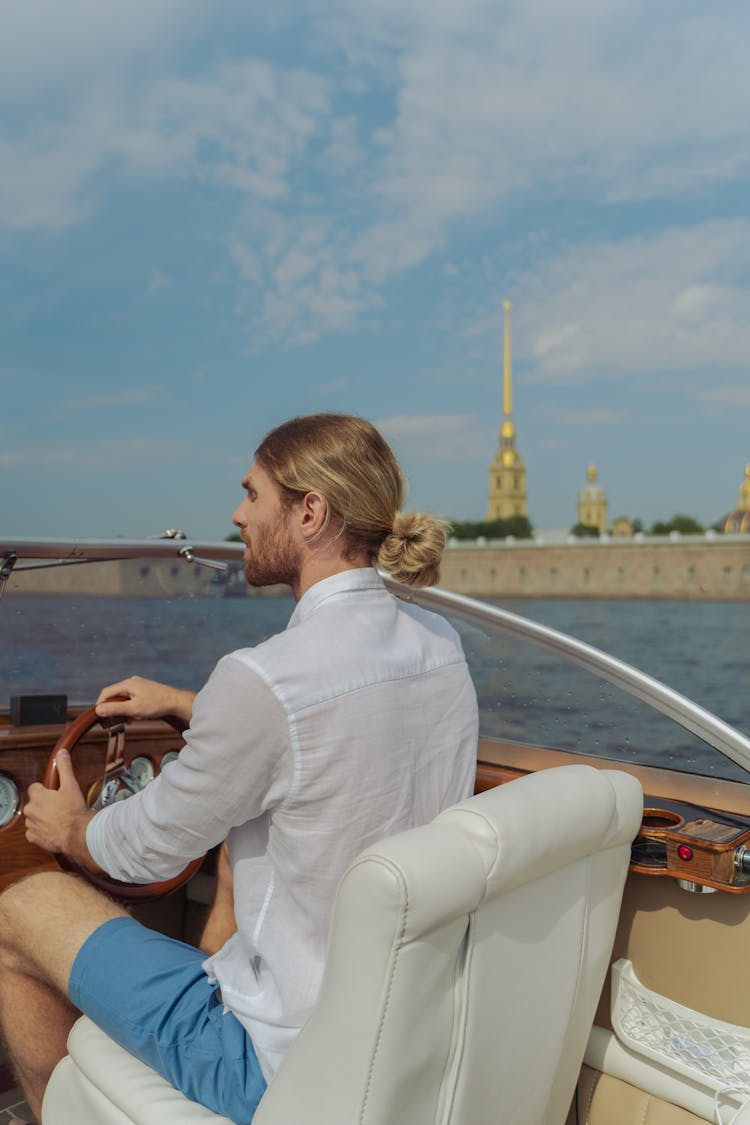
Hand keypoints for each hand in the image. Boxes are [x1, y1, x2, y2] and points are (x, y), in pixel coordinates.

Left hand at [24, 748, 95, 867]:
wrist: (77, 834)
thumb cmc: (74, 811)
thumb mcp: (71, 785)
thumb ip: (64, 767)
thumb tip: (61, 754)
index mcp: (37, 796)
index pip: (34, 788)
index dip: (45, 789)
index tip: (53, 793)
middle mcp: (31, 810)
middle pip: (34, 803)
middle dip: (44, 804)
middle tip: (59, 806)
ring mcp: (32, 825)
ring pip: (34, 817)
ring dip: (43, 817)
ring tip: (58, 818)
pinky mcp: (34, 838)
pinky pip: (34, 832)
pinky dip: (41, 831)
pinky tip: (53, 829)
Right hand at [95, 676, 194, 723]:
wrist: (177, 702)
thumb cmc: (158, 704)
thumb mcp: (133, 709)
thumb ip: (115, 709)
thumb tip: (98, 710)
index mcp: (127, 684)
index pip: (106, 692)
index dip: (100, 704)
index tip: (99, 716)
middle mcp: (132, 683)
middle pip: (115, 696)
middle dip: (115, 709)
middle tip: (116, 720)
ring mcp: (139, 687)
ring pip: (124, 699)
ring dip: (125, 711)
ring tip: (132, 719)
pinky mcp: (145, 692)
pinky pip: (133, 701)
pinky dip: (132, 709)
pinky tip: (138, 717)